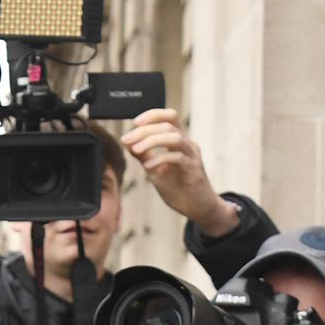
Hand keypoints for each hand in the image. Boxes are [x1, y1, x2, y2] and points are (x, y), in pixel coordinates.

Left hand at [121, 109, 234, 237]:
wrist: (197, 209)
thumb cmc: (179, 189)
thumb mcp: (155, 171)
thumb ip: (144, 156)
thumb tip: (128, 143)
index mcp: (179, 142)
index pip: (169, 118)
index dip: (153, 115)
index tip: (135, 122)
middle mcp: (188, 145)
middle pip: (168, 125)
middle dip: (145, 130)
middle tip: (127, 139)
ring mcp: (192, 156)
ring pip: (174, 137)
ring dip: (152, 141)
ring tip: (135, 149)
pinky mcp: (194, 169)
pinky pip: (177, 157)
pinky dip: (160, 159)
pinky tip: (148, 167)